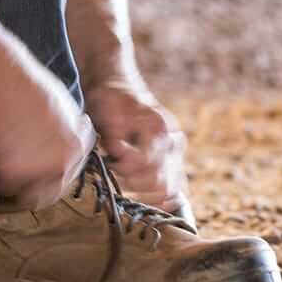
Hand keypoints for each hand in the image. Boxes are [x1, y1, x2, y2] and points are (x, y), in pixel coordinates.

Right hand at [0, 29, 97, 210]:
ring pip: (26, 194)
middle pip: (50, 193)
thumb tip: (67, 141)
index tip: (36, 170)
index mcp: (79, 147)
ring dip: (15, 183)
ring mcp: (39, 172)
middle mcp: (64, 163)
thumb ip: (70, 132)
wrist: (0, 79)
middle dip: (33, 185)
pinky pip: (2, 185)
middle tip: (16, 174)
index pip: (68, 177)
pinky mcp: (12, 174)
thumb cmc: (27, 85)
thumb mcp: (65, 107)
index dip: (49, 173)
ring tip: (2, 159)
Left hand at [85, 79, 190, 217]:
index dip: (125, 167)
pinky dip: (158, 195)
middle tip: (114, 169)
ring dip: (143, 190)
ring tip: (123, 175)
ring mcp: (176, 152)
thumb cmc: (108, 100)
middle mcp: (174, 141)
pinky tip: (141, 191)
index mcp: (159, 127)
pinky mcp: (174, 159)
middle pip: (160, 182)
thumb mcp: (104, 113)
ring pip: (168, 189)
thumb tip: (118, 154)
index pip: (146, 163)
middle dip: (132, 182)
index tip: (110, 159)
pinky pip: (174, 187)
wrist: (116, 86)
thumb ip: (113, 136)